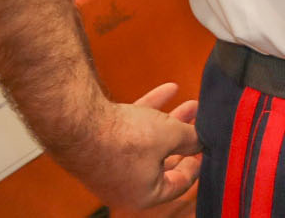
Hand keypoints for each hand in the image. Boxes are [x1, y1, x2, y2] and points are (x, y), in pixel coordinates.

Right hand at [59, 83, 201, 209]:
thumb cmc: (125, 140)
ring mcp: (111, 166)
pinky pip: (131, 130)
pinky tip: (169, 89)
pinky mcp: (100, 146)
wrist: (78, 124)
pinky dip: (149, 112)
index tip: (206, 147)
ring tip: (192, 103)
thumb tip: (202, 139)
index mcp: (144, 195)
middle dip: (185, 138)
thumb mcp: (171, 137)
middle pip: (164, 161)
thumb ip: (191, 139)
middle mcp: (126, 185)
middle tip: (201, 122)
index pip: (178, 184)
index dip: (197, 163)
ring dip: (170, 121)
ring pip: (148, 143)